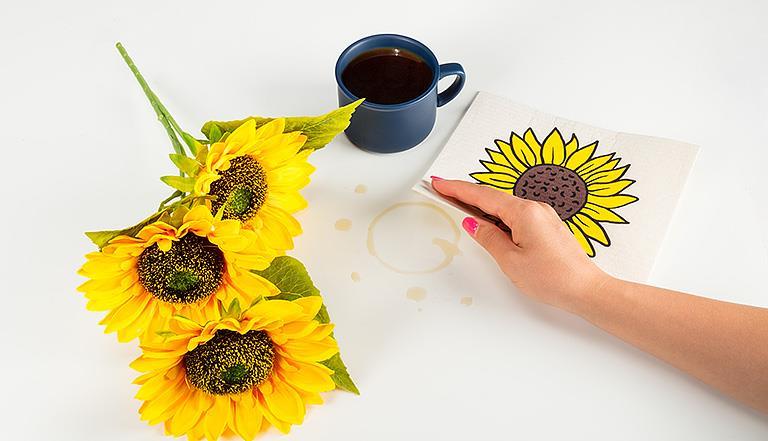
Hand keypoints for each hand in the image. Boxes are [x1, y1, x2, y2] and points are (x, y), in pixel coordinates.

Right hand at [432, 178, 609, 312]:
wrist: (586, 290)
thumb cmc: (554, 278)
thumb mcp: (510, 260)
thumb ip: (488, 238)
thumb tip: (473, 223)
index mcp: (524, 212)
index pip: (482, 196)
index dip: (457, 189)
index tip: (440, 183)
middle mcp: (535, 208)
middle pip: (492, 197)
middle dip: (466, 194)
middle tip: (443, 191)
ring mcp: (542, 216)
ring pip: (504, 207)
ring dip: (481, 206)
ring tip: (460, 207)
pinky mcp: (546, 226)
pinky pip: (516, 215)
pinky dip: (498, 216)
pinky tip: (489, 223)